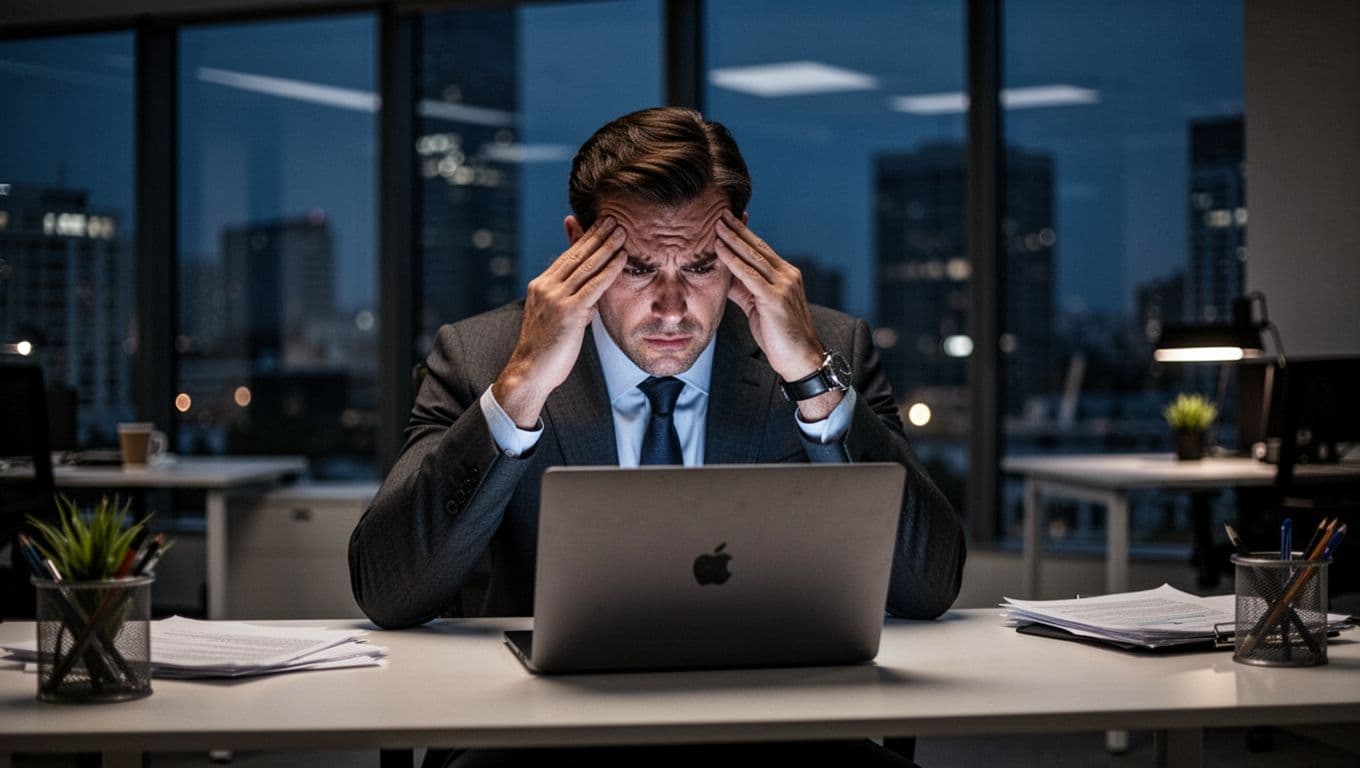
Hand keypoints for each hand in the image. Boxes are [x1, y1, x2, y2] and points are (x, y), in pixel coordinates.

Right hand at [493, 217, 627, 426]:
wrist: (530, 372)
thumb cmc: (546, 351)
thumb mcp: (557, 321)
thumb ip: (573, 305)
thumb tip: (590, 302)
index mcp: (541, 286)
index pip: (567, 256)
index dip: (584, 239)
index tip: (599, 225)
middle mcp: (546, 287)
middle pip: (576, 255)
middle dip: (597, 235)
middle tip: (614, 218)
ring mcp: (556, 298)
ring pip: (586, 266)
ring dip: (607, 246)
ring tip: (622, 231)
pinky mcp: (568, 311)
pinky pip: (594, 285)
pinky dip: (610, 270)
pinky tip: (622, 258)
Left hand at [714, 211, 823, 381]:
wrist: (801, 359)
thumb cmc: (781, 337)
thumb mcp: (758, 307)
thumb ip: (743, 290)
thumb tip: (724, 276)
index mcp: (785, 276)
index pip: (761, 249)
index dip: (744, 233)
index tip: (730, 219)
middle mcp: (787, 275)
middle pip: (757, 246)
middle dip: (738, 229)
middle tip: (720, 213)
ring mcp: (783, 285)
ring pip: (753, 256)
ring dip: (733, 239)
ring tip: (716, 225)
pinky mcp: (775, 298)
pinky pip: (749, 275)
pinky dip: (733, 261)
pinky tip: (720, 250)